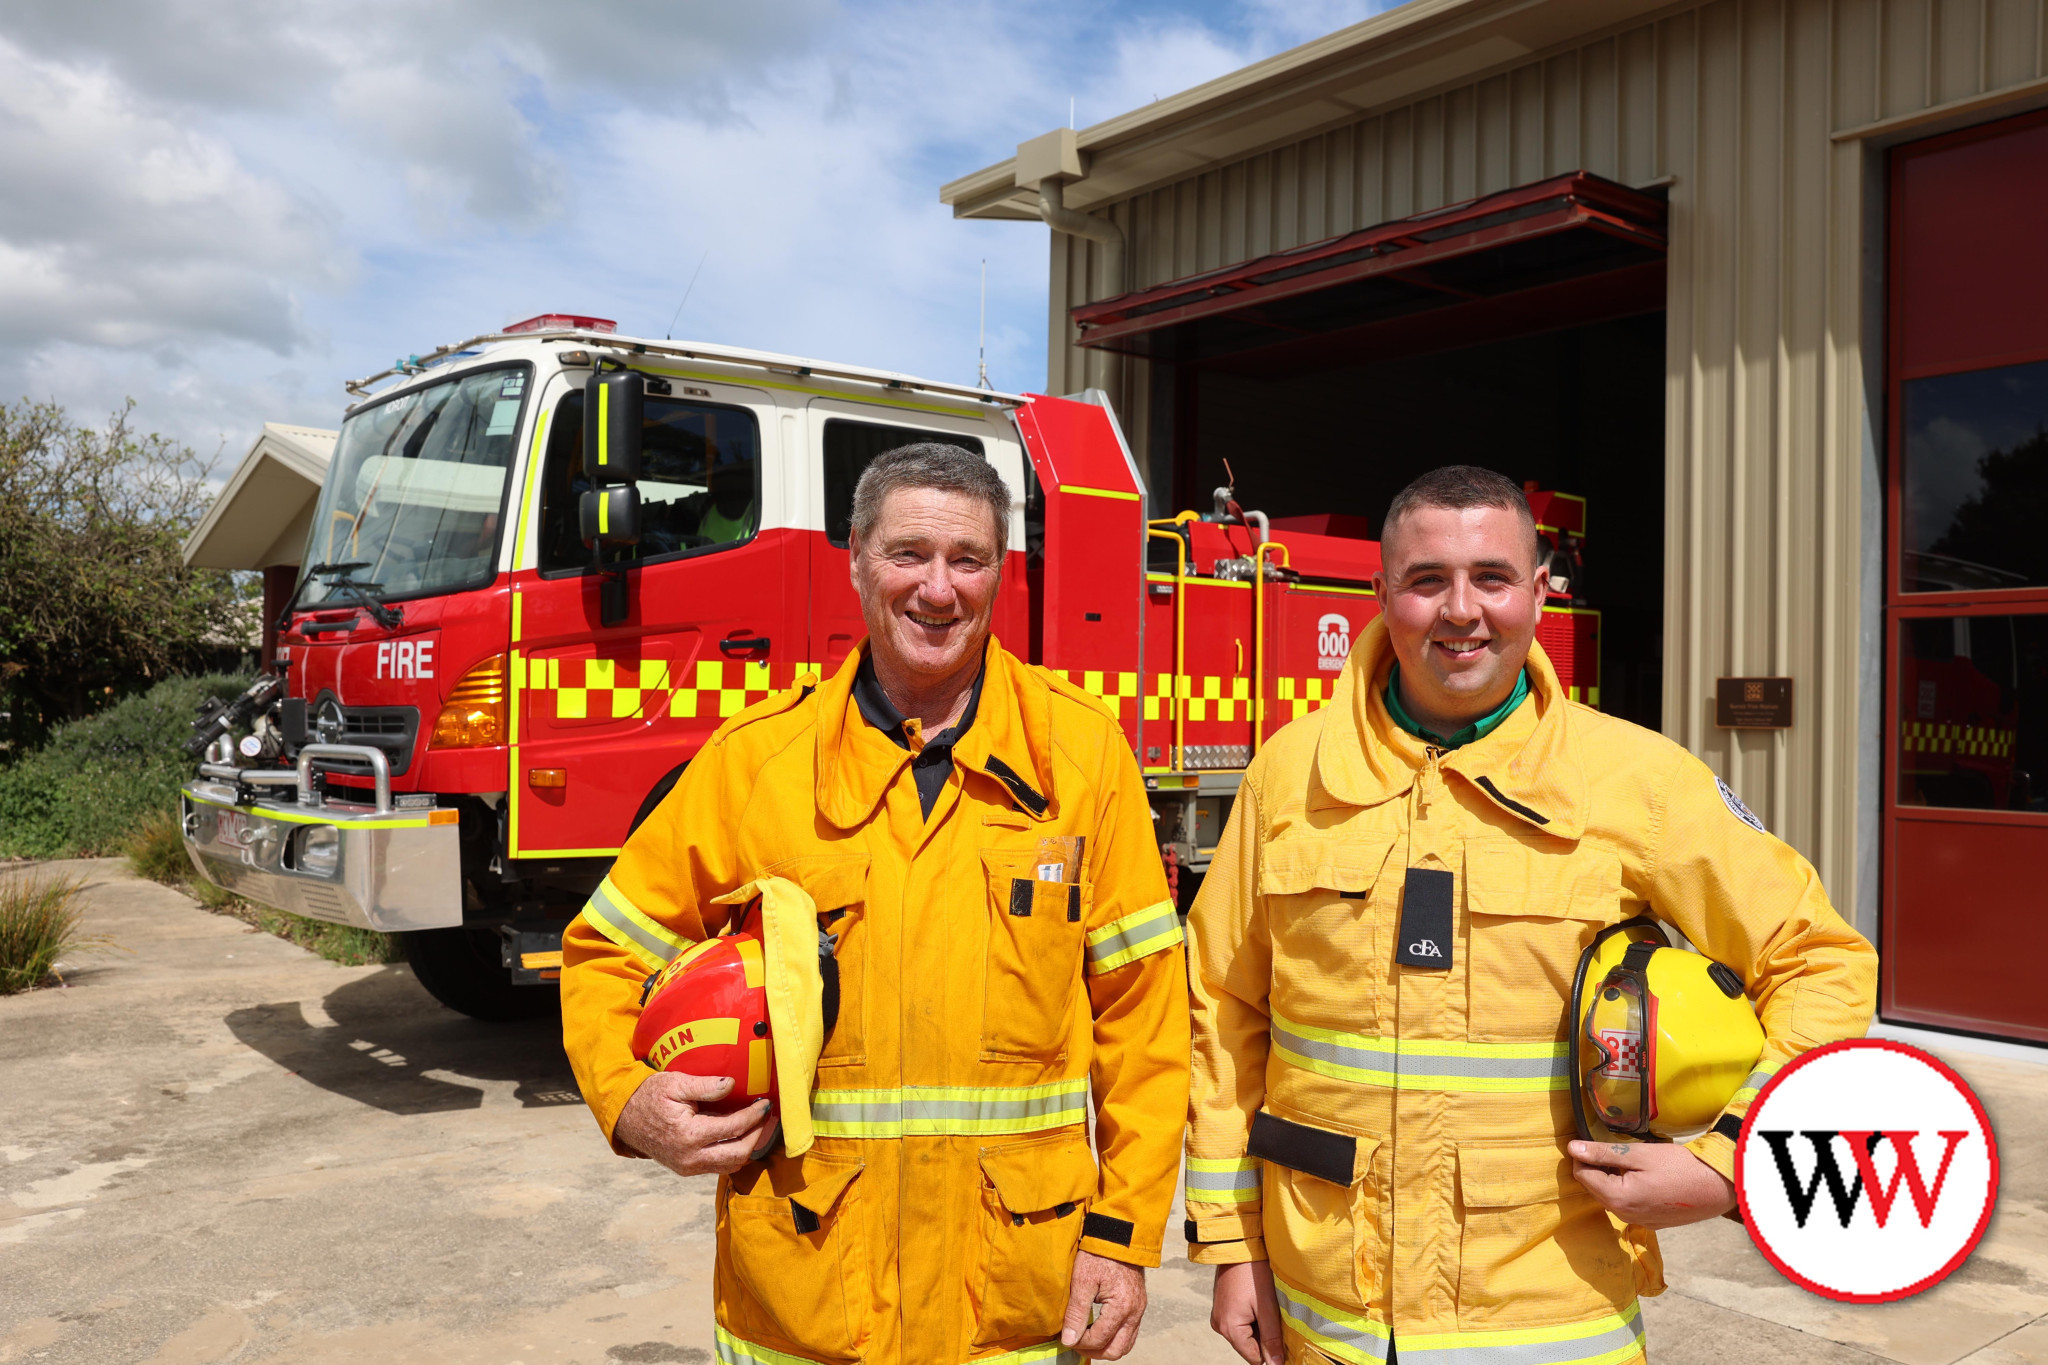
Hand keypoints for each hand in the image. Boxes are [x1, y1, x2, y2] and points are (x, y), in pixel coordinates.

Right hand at [613, 1073, 776, 1176]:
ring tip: (758, 1127)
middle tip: (768, 1118)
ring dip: (748, 1147)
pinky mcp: (687, 1169)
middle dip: (758, 1136)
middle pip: (738, 1154)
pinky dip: (734, 1153)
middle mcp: (690, 1157)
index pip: (733, 1129)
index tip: (766, 1104)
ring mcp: (688, 1167)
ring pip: (730, 1165)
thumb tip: (732, 1084)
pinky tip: (740, 1136)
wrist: (624, 1117)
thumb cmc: (649, 1096)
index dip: (754, 1116)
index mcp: (688, 1135)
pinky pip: (718, 1166)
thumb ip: (705, 1086)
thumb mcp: (675, 1083)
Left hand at [1061, 1248, 1145, 1359]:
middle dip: (1094, 1351)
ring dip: (1105, 1347)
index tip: (1064, 1337)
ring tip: (1085, 1339)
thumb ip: (1076, 1312)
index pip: (1099, 1339)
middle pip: (1116, 1350)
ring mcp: (1139, 1309)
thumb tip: (1069, 1340)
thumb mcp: (1082, 1280)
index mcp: (1122, 1307)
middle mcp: (1135, 1312)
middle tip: (1074, 1343)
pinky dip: (1113, 1337)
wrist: (1118, 1234)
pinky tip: (1098, 1329)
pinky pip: (1129, 1332)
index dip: (1079, 1343)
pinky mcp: (1139, 1304)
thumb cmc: (1099, 1253)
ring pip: (1125, 1344)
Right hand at [1210, 1260, 1284, 1364]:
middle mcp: (1219, 1325)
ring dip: (1260, 1326)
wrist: (1238, 1244)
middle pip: (1249, 1346)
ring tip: (1269, 1306)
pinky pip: (1240, 1322)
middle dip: (1266, 1337)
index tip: (1286, 1342)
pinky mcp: (1222, 1306)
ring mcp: (1219, 1315)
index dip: (1272, 1354)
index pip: (1254, 1358)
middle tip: (1279, 1318)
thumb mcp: (1267, 1307)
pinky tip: (1261, 1302)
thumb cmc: (1254, 1273)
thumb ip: (1272, 1339)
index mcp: (1228, 1328)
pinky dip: (1253, 1317)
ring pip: (1246, 1334)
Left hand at [1568, 1140, 1735, 1227]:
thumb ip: (1604, 1153)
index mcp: (1617, 1199)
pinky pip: (1628, 1204)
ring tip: (1631, 1160)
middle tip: (1614, 1148)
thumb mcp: (1639, 1154)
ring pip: (1610, 1196)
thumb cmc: (1680, 1167)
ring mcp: (1639, 1221)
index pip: (1582, 1175)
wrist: (1719, 1188)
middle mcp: (1624, 1215)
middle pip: (1594, 1187)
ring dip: (1612, 1178)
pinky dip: (1628, 1189)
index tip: (1593, 1140)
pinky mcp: (1652, 1222)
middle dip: (1597, 1167)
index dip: (1583, 1155)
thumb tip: (1572, 1148)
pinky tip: (1644, 1176)